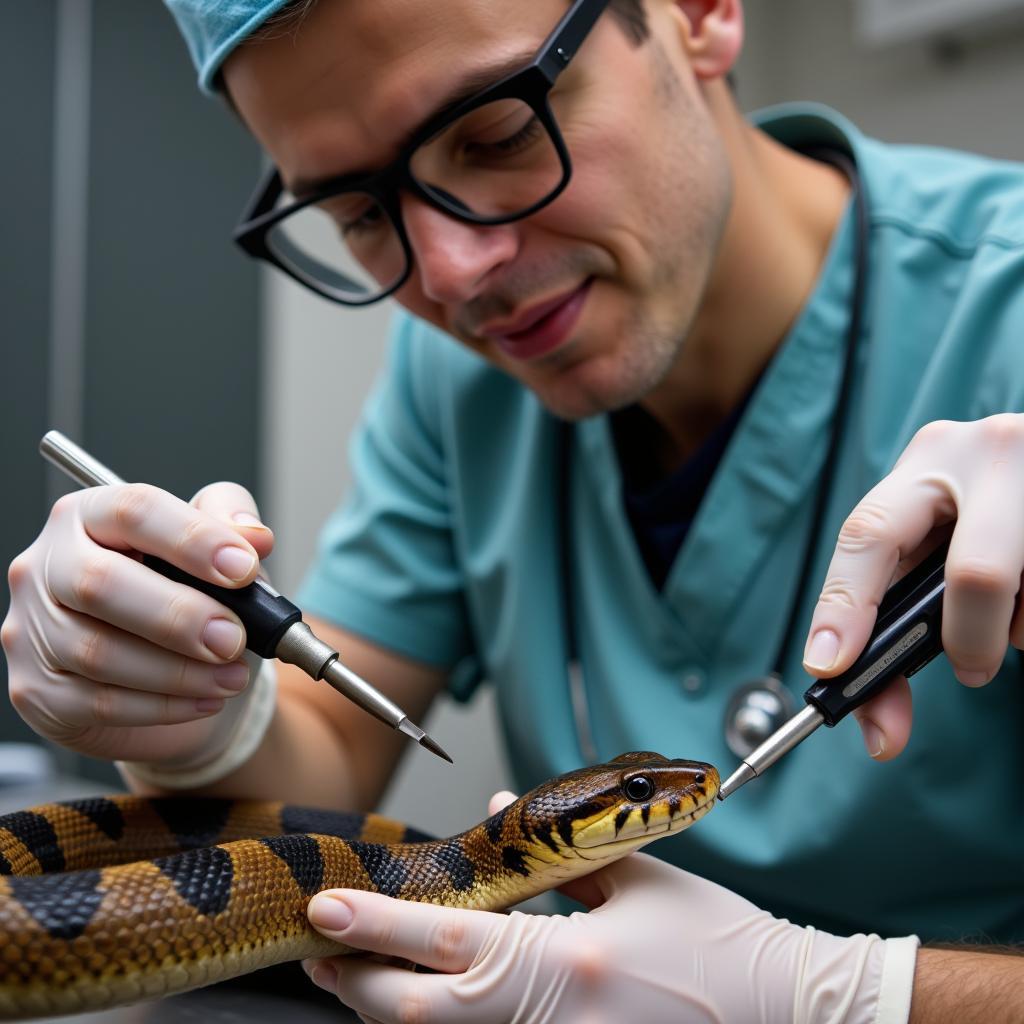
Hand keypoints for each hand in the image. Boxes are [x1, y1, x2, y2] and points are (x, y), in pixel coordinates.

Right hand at [2, 480, 272, 763]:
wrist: (171, 669)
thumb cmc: (190, 594)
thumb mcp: (219, 548)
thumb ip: (234, 524)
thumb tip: (254, 537)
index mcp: (91, 514)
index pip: (134, 511)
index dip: (194, 539)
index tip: (245, 569)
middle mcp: (48, 565)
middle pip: (100, 583)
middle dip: (180, 615)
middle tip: (234, 638)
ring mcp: (33, 630)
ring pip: (98, 652)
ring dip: (181, 671)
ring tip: (232, 675)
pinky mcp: (38, 691)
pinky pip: (99, 703)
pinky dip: (164, 705)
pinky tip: (205, 699)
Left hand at [302, 795, 916, 1023]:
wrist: (785, 1012)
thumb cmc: (718, 942)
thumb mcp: (638, 877)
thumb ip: (556, 852)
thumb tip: (490, 819)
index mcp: (570, 959)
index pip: (449, 942)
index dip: (377, 928)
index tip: (326, 908)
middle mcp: (555, 1018)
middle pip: (422, 1013)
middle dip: (357, 985)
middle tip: (316, 954)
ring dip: (388, 1007)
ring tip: (347, 976)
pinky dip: (442, 1022)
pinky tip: (420, 999)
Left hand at [803, 414, 1023, 759]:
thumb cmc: (985, 506)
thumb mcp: (935, 531)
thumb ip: (897, 603)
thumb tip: (880, 725)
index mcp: (930, 457)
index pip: (868, 534)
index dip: (845, 607)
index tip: (827, 668)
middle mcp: (990, 455)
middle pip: (975, 575)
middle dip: (968, 641)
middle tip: (968, 671)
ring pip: (1022, 592)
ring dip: (1015, 627)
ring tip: (1014, 608)